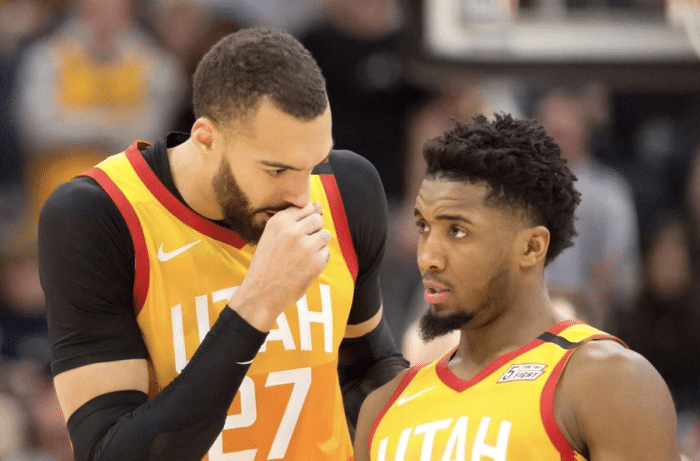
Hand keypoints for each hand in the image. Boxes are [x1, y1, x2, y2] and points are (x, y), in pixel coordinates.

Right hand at [228, 201, 330, 330]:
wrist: (261, 294)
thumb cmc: (267, 263)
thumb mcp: (272, 236)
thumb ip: (295, 219)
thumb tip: (318, 204)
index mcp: (279, 221)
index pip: (305, 208)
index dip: (304, 221)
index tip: (297, 233)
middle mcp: (293, 231)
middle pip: (318, 219)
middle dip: (314, 230)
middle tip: (302, 246)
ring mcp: (306, 246)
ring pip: (325, 235)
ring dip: (318, 244)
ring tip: (303, 256)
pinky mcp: (316, 262)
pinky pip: (326, 253)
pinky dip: (319, 260)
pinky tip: (304, 267)